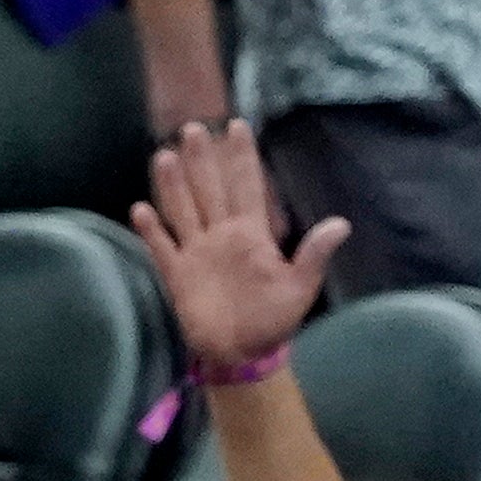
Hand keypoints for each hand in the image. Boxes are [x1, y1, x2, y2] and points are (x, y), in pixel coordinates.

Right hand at [133, 121, 345, 371]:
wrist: (243, 353)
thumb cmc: (274, 320)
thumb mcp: (300, 287)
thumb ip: (313, 254)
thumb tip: (341, 223)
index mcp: (251, 234)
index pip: (246, 187)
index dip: (242, 157)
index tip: (237, 126)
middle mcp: (220, 236)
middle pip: (209, 189)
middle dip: (202, 159)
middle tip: (193, 128)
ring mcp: (196, 252)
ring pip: (182, 209)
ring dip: (173, 184)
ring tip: (163, 156)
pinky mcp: (176, 273)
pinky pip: (160, 246)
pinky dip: (150, 229)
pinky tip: (140, 209)